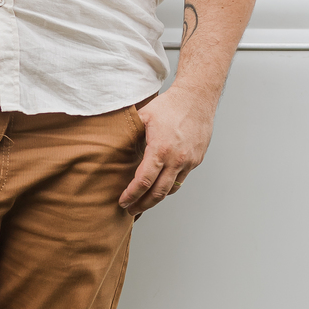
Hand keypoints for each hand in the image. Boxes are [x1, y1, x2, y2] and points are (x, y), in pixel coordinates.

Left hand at [118, 83, 213, 215]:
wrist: (196, 98)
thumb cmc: (169, 105)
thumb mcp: (143, 117)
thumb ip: (130, 135)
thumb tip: (112, 147)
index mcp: (160, 149)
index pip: (144, 181)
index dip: (131, 195)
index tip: (122, 201)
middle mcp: (176, 159)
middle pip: (158, 193)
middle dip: (142, 204)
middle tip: (130, 210)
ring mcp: (188, 161)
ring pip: (171, 189)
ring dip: (156, 198)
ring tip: (144, 202)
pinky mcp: (196, 160)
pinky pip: (181, 179)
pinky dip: (169, 185)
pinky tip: (159, 186)